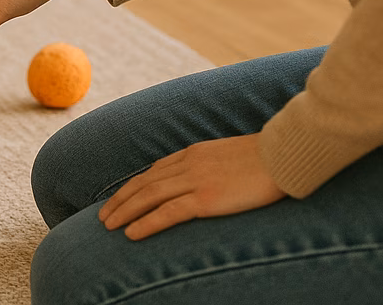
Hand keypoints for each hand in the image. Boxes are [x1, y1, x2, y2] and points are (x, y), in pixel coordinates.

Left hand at [98, 134, 286, 239]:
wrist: (283, 154)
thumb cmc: (267, 159)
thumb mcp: (231, 157)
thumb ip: (213, 166)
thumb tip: (208, 179)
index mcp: (193, 153)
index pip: (154, 171)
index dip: (134, 185)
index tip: (120, 197)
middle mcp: (187, 164)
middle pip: (144, 183)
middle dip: (121, 199)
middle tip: (103, 215)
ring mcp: (195, 180)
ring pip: (148, 196)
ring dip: (124, 211)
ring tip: (107, 226)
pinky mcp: (206, 198)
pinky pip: (167, 212)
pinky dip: (145, 222)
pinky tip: (130, 233)